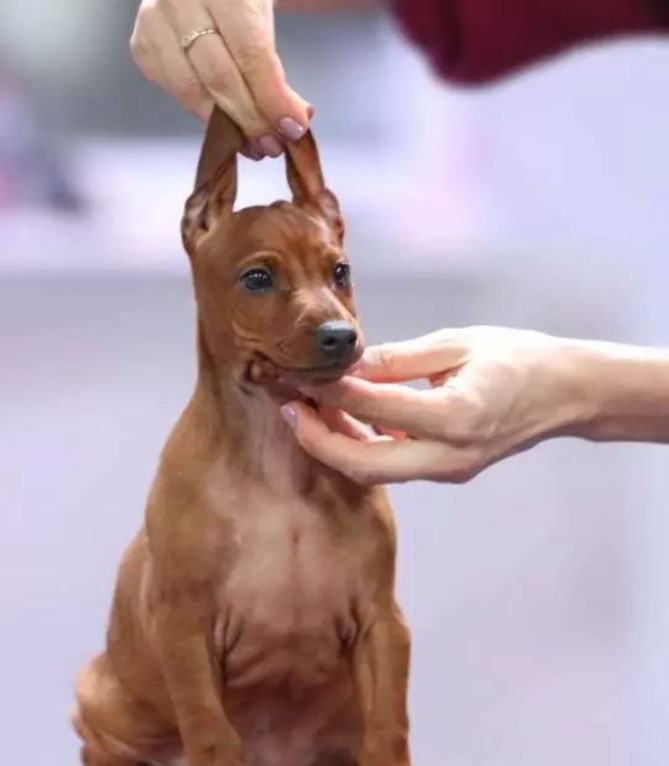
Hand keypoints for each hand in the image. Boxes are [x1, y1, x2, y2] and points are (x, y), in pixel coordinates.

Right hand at [131, 0, 310, 157]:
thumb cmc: (235, 1)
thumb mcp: (261, 20)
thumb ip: (274, 68)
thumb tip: (293, 120)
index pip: (250, 52)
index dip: (271, 97)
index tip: (293, 128)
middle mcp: (179, 0)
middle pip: (218, 77)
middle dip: (250, 119)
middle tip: (272, 145)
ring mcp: (153, 22)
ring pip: (192, 91)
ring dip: (226, 126)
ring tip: (252, 143)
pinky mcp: (142, 47)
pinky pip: (176, 93)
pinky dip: (204, 113)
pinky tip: (224, 122)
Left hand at [281, 327, 589, 483]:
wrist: (564, 393)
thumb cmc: (516, 358)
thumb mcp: (456, 344)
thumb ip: (397, 359)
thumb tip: (346, 365)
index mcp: (455, 415)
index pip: (373, 406)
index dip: (329, 390)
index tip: (298, 372)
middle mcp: (448, 454)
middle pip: (362, 463)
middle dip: (316, 438)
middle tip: (288, 406)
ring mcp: (447, 469)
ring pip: (372, 470)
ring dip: (334, 444)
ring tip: (307, 409)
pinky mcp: (446, 471)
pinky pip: (391, 466)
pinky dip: (360, 446)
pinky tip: (343, 418)